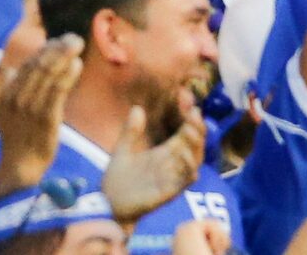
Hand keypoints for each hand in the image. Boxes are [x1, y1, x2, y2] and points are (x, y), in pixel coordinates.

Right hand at [0, 35, 83, 190]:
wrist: (20, 168)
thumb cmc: (17, 139)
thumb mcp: (7, 112)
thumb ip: (10, 89)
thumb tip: (10, 69)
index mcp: (8, 92)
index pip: (29, 64)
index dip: (46, 50)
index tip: (61, 41)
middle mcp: (17, 96)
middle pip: (39, 64)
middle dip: (57, 47)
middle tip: (74, 37)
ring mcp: (31, 106)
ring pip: (48, 73)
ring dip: (64, 56)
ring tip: (77, 43)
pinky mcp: (46, 118)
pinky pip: (58, 91)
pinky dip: (67, 75)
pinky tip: (77, 65)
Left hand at [102, 99, 207, 225]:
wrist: (109, 203)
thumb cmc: (119, 178)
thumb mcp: (124, 149)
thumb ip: (131, 131)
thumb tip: (137, 108)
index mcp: (163, 153)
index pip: (184, 134)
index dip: (189, 120)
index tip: (189, 102)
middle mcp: (172, 164)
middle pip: (194, 145)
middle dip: (197, 129)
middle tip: (193, 112)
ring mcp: (172, 178)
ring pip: (194, 161)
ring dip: (195, 146)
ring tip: (190, 129)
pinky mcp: (168, 192)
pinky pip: (184, 181)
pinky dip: (188, 169)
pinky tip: (184, 154)